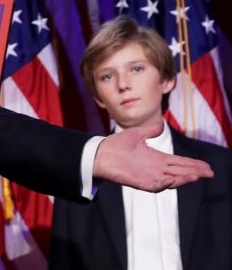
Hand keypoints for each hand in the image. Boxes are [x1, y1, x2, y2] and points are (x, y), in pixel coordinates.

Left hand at [93, 120, 213, 190]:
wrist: (99, 153)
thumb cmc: (116, 144)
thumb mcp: (137, 134)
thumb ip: (150, 130)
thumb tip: (162, 123)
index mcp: (156, 158)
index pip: (179, 162)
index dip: (192, 164)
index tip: (206, 166)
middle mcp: (155, 168)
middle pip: (179, 172)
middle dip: (194, 172)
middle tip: (209, 173)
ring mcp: (148, 176)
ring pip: (171, 180)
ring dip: (183, 178)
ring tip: (196, 175)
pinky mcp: (140, 182)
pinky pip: (155, 185)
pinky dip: (164, 183)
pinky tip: (172, 179)